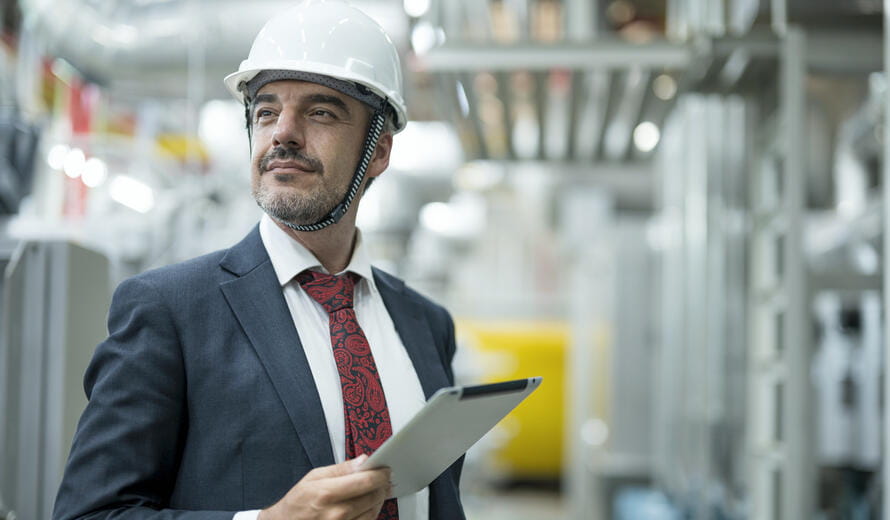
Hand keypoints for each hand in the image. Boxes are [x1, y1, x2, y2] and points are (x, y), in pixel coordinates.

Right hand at [258, 454, 391, 519]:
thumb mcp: (313, 478)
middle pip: (373, 497)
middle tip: (385, 478)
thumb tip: (363, 460)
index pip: (366, 481)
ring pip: (373, 512)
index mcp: (327, 493)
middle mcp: (336, 514)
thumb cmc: (297, 502)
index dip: (380, 474)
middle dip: (382, 486)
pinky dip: (371, 513)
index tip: (385, 469)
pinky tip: (368, 506)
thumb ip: (340, 469)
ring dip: (379, 500)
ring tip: (377, 490)